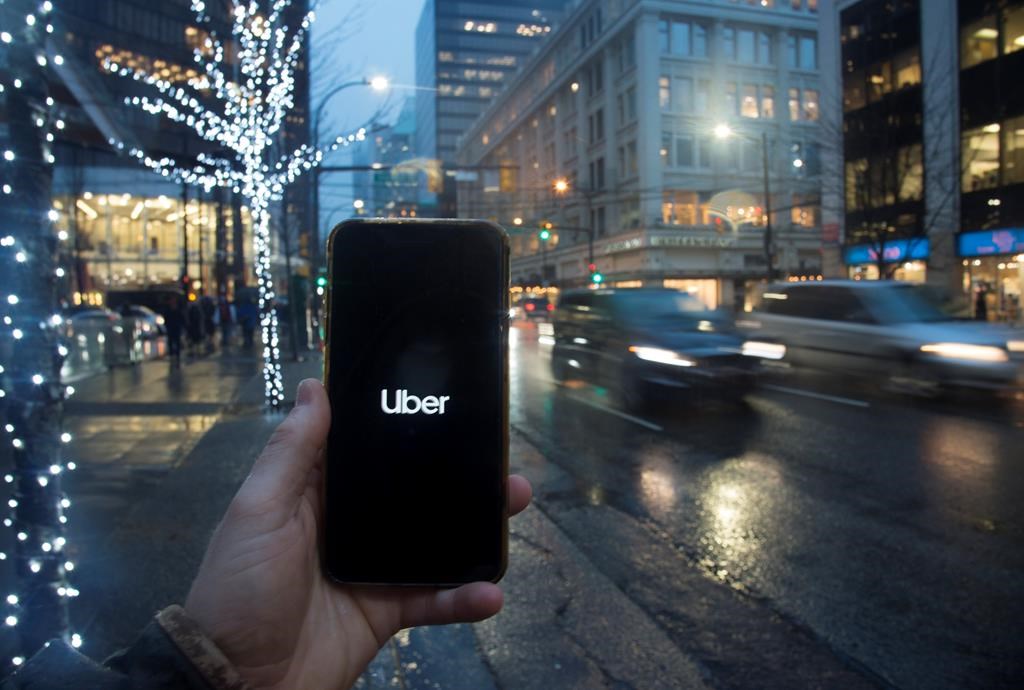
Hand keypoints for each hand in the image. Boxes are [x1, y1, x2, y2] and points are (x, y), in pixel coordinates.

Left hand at [184, 379, 530, 688]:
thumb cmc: (239, 588)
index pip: (367, 450)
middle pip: (413, 491)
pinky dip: (464, 598)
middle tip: (500, 456)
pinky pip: (435, 599)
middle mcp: (350, 524)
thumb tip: (316, 386)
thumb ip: (291, 453)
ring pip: (434, 539)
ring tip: (514, 503)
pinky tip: (492, 592)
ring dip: (476, 525)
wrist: (240, 682)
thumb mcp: (257, 512)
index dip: (404, 426)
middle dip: (458, 474)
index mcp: (317, 492)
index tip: (448, 403)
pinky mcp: (388, 611)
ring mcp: (373, 568)